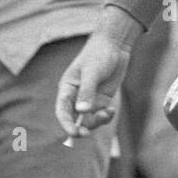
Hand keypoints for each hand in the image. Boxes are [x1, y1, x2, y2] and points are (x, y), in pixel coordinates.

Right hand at [55, 16, 136, 137]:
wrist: (115, 45)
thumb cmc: (99, 54)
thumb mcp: (93, 72)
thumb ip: (87, 91)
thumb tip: (81, 111)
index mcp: (67, 89)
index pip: (62, 111)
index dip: (66, 124)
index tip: (74, 133)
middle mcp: (77, 97)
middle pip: (75, 119)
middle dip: (80, 128)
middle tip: (87, 133)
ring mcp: (90, 99)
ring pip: (89, 119)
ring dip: (97, 121)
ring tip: (107, 112)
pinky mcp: (102, 99)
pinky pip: (101, 114)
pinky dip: (106, 116)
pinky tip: (111, 110)